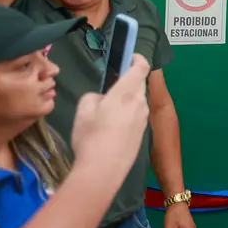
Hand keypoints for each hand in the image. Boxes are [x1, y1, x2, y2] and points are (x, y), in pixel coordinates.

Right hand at [70, 55, 149, 174]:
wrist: (103, 169)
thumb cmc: (91, 136)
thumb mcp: (83, 110)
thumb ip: (94, 97)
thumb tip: (102, 99)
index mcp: (127, 92)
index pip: (141, 67)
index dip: (138, 58)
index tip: (129, 57)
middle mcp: (140, 102)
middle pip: (138, 84)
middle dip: (127, 81)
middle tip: (110, 87)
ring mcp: (143, 118)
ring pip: (137, 101)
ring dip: (126, 99)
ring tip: (107, 110)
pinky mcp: (142, 132)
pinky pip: (136, 115)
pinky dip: (127, 114)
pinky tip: (112, 126)